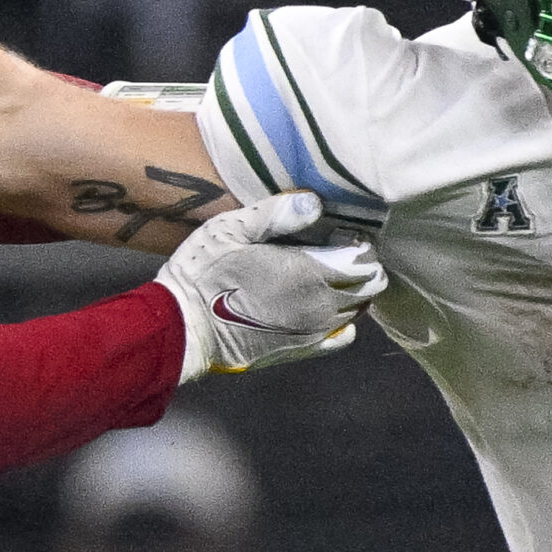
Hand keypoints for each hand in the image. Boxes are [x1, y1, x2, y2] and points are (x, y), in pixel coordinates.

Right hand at [153, 191, 386, 378]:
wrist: (183, 328)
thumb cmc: (203, 274)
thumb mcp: (231, 230)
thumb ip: (277, 214)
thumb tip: (315, 202)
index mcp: (308, 271)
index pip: (362, 258)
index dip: (361, 244)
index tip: (346, 234)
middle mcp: (320, 304)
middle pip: (368, 285)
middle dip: (364, 267)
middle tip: (344, 252)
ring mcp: (314, 330)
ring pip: (359, 309)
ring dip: (356, 291)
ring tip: (335, 275)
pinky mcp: (303, 350)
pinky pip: (343, 337)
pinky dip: (346, 321)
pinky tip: (329, 308)